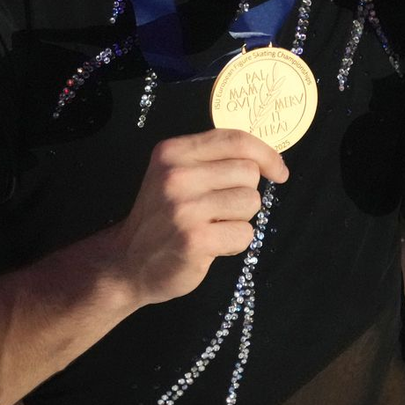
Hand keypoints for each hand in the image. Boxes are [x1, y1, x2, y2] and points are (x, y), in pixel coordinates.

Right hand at [112, 129, 288, 307]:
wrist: (125, 264)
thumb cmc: (163, 217)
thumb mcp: (177, 174)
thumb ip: (214, 160)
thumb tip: (269, 160)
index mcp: (173, 152)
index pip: (236, 140)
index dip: (267, 154)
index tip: (279, 171)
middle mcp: (176, 175)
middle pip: (249, 172)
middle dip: (244, 192)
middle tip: (217, 209)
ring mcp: (184, 208)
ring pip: (251, 202)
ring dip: (240, 219)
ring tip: (211, 226)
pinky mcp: (195, 239)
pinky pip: (244, 234)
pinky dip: (234, 243)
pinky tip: (210, 245)